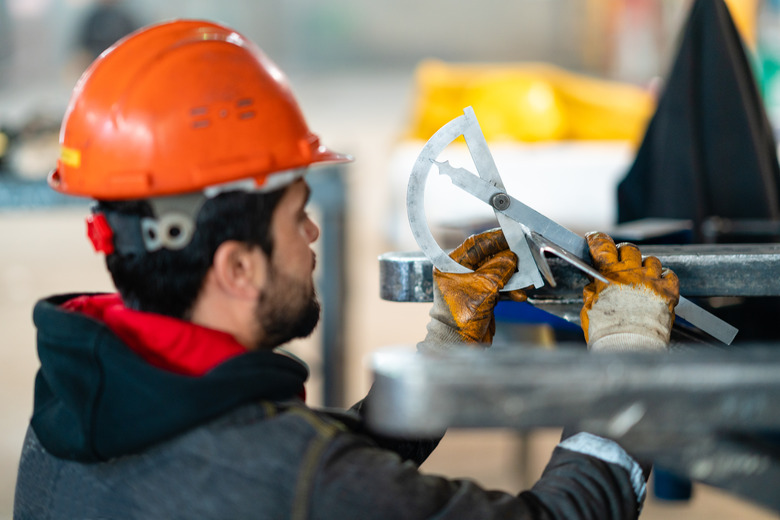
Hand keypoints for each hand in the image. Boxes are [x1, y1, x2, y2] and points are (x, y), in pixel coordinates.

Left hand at [418, 228, 525, 350]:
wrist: (458, 344)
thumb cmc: (460, 317)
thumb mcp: (483, 288)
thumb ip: (499, 269)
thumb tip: (511, 257)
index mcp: (450, 265)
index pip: (475, 244)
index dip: (495, 239)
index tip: (512, 235)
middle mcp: (459, 272)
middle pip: (489, 258)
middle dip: (508, 260)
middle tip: (525, 257)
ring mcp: (471, 285)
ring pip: (497, 273)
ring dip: (513, 277)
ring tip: (527, 280)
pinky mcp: (482, 298)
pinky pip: (499, 288)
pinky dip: (511, 290)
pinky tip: (520, 295)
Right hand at [581, 232, 678, 351]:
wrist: (630, 347)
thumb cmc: (607, 332)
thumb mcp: (589, 309)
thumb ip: (592, 292)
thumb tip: (593, 285)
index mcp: (609, 275)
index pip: (602, 246)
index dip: (597, 239)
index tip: (594, 238)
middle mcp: (632, 273)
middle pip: (629, 249)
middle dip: (622, 252)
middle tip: (619, 260)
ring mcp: (652, 281)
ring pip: (651, 260)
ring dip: (644, 266)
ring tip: (640, 277)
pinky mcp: (668, 292)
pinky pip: (669, 274)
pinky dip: (664, 277)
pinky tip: (657, 285)